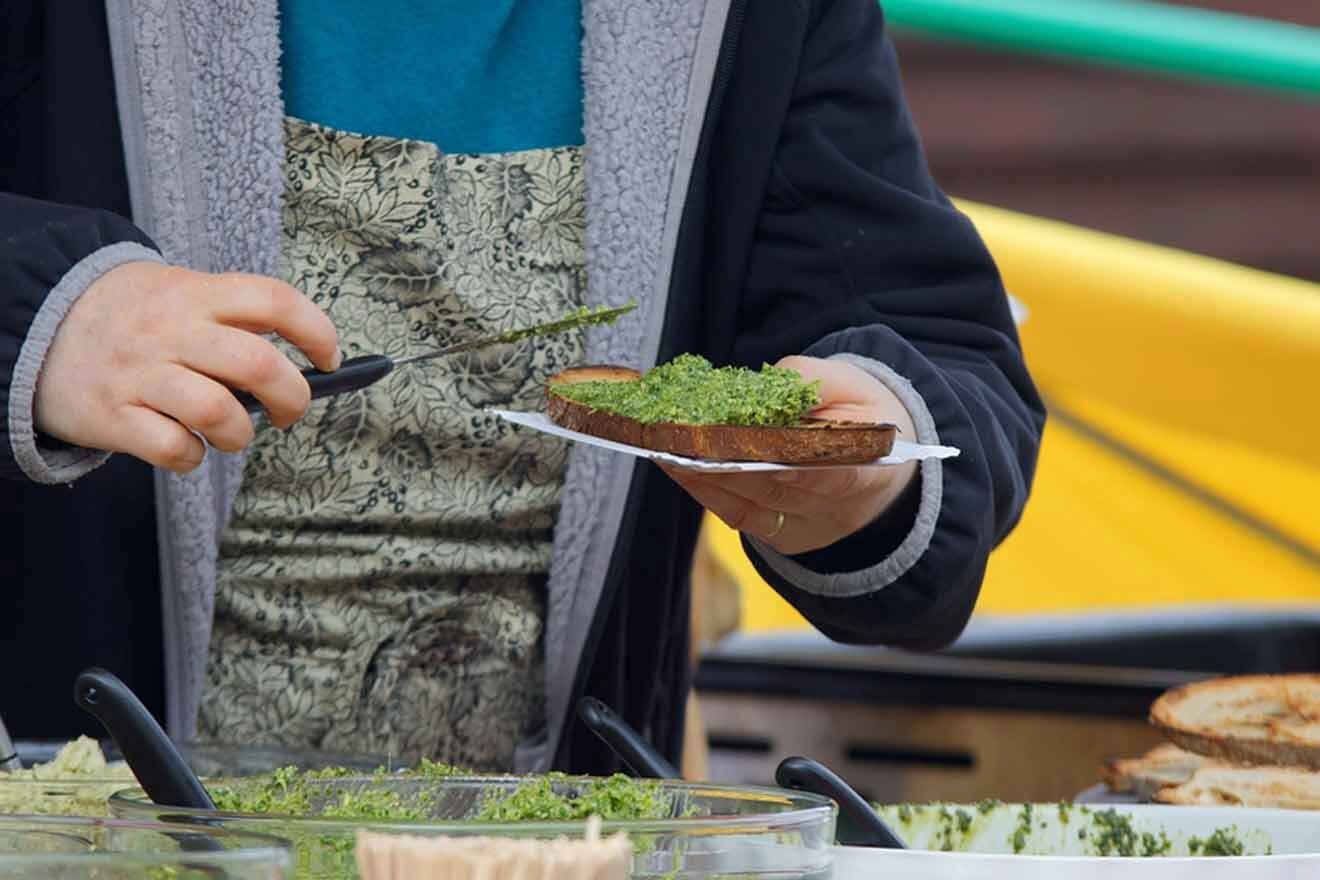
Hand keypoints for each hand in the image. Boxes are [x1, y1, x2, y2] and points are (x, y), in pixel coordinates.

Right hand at [34, 261, 340, 472]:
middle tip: (288, 412)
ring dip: (240, 435)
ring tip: (232, 433)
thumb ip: (237, 322)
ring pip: (218, 412)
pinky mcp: (111, 415)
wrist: (38, 324)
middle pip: (259, 365)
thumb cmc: (138, 319)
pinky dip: (192, 458)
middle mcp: (172, 330)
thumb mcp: (183, 295)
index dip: (317, 331)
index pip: (276, 300)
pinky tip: (186, 446)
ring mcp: (139, 373)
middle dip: (294, 398)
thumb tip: (309, 367)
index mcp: (198, 294)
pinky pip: (172, 448)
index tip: (330, 359)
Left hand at [660, 356, 917, 555]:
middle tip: (688, 438)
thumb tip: (767, 386)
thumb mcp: (854, 387)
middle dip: (732, 463)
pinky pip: (739, 515)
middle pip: (779, 490)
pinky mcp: (780, 536)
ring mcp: (806, 528)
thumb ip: (814, 382)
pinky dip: (706, 490)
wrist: (876, 464)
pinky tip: (677, 466)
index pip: (836, 475)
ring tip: (669, 446)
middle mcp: (837, 510)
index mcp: (871, 470)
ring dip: (707, 475)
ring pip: (752, 505)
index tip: (761, 452)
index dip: (798, 469)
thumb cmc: (861, 417)